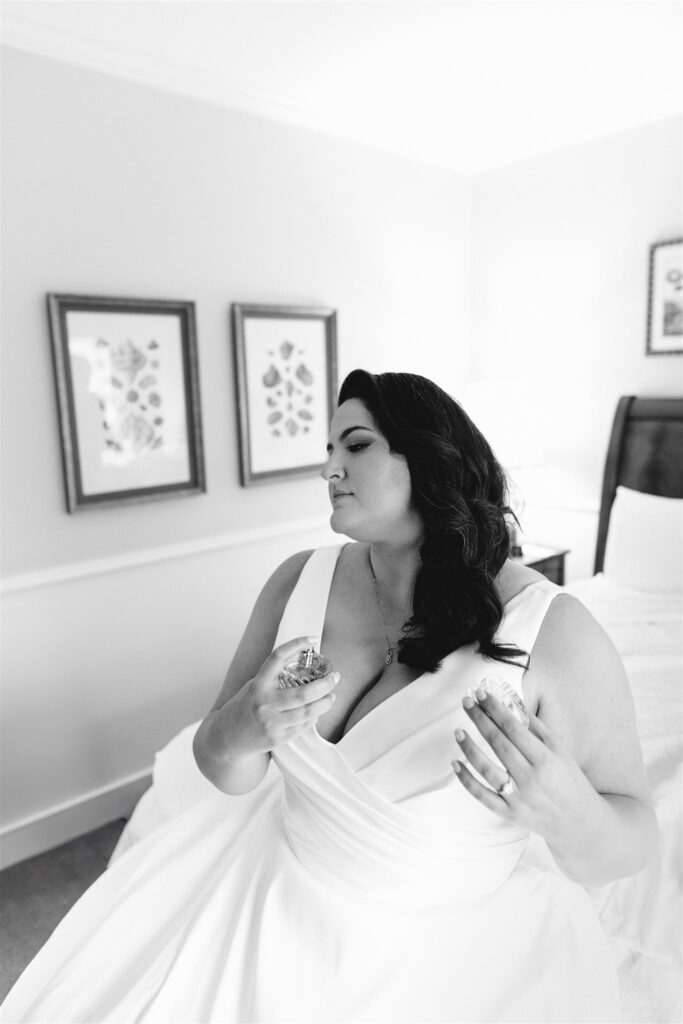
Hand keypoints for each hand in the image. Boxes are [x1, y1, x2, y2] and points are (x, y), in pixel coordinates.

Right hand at [217, 636, 338, 760]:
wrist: (228, 738)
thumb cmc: (245, 707)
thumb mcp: (254, 686)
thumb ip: (274, 677)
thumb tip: (304, 662)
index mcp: (258, 684)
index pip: (278, 657)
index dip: (296, 644)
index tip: (312, 639)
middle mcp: (264, 702)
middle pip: (304, 692)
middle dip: (325, 684)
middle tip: (335, 677)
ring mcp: (271, 722)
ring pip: (308, 711)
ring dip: (325, 703)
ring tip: (332, 696)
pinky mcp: (278, 738)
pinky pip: (303, 725)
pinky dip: (314, 717)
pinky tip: (317, 712)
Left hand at [452, 685, 602, 848]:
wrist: (579, 822)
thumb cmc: (569, 780)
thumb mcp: (561, 751)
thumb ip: (537, 728)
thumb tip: (513, 703)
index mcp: (546, 759)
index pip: (513, 728)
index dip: (495, 709)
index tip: (481, 694)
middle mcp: (531, 778)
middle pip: (498, 744)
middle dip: (480, 720)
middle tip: (466, 702)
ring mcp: (519, 798)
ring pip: (486, 770)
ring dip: (469, 748)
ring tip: (458, 730)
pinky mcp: (510, 814)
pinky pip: (483, 796)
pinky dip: (467, 781)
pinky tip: (455, 763)